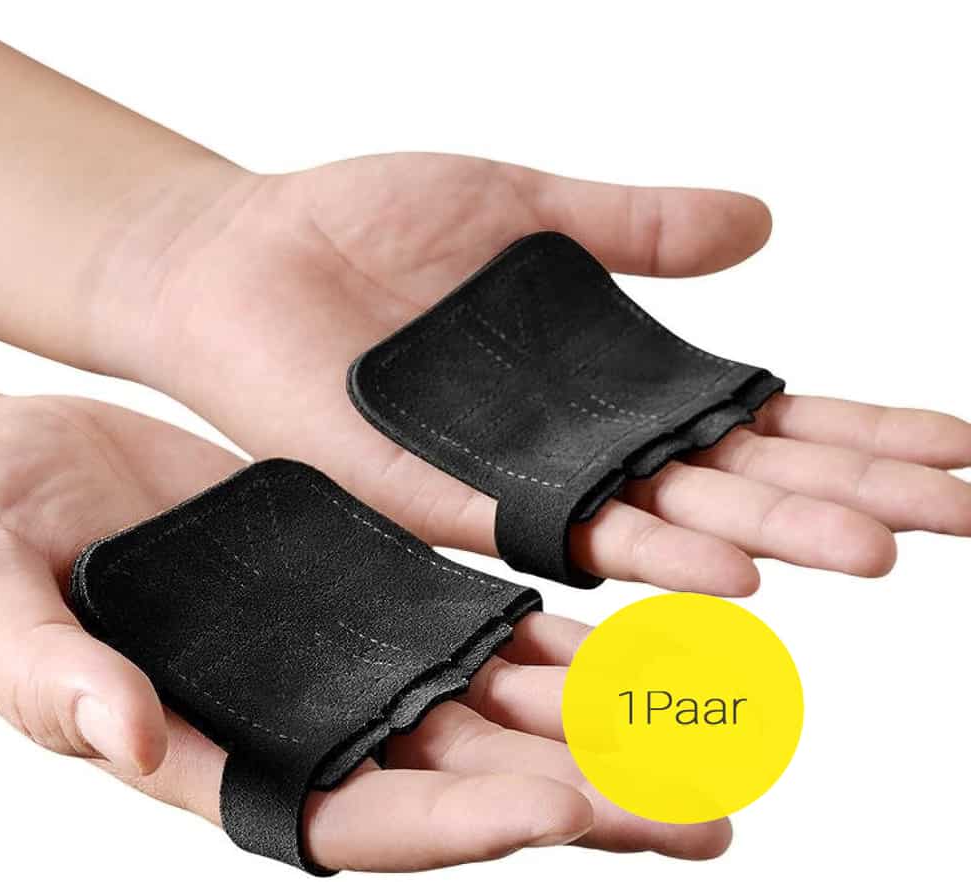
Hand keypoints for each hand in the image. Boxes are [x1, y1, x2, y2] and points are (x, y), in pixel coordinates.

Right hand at [0, 370, 727, 869]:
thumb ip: (51, 678)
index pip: (348, 814)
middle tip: (699, 819)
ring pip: (493, 706)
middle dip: (576, 800)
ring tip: (712, 740)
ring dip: (600, 725)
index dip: (447, 823)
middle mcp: (304, 719)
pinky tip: (641, 641)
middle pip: (458, 781)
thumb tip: (124, 734)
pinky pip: (480, 624)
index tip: (550, 813)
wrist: (17, 466)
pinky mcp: (368, 588)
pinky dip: (560, 636)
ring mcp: (345, 656)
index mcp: (219, 752)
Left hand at [110, 153, 970, 594]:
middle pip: (736, 476)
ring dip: (771, 534)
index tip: (957, 447)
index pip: (757, 413)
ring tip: (870, 546)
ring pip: (667, 520)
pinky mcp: (447, 501)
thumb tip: (764, 223)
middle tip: (953, 517)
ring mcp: (517, 478)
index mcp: (603, 376)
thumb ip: (636, 226)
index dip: (856, 428)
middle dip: (845, 492)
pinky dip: (648, 554)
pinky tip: (727, 572)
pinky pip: (561, 536)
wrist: (246, 253)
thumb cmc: (368, 222)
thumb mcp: (525, 200)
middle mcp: (575, 442)